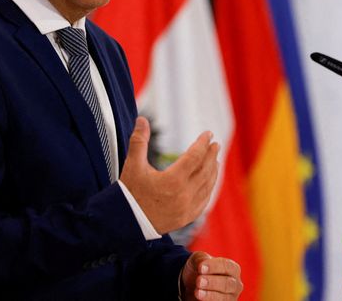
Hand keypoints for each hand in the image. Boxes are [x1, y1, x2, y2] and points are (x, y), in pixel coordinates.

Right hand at [120, 117, 219, 233]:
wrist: (126, 223)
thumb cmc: (129, 193)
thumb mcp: (132, 166)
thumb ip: (138, 141)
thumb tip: (142, 119)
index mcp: (172, 180)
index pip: (195, 156)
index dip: (203, 143)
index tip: (208, 134)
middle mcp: (183, 195)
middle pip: (205, 169)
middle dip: (211, 155)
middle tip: (215, 144)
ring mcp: (187, 208)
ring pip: (208, 185)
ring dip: (213, 170)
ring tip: (215, 159)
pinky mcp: (187, 217)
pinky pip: (204, 200)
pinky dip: (209, 188)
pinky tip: (210, 180)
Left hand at [182, 251, 242, 299]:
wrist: (192, 286)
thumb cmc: (200, 270)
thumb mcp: (198, 260)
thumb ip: (200, 259)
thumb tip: (202, 264)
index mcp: (233, 269)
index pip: (227, 266)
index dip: (214, 266)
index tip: (200, 267)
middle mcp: (235, 285)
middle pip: (227, 284)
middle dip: (213, 282)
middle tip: (199, 281)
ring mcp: (229, 298)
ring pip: (224, 298)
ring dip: (210, 295)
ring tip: (197, 292)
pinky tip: (198, 299)